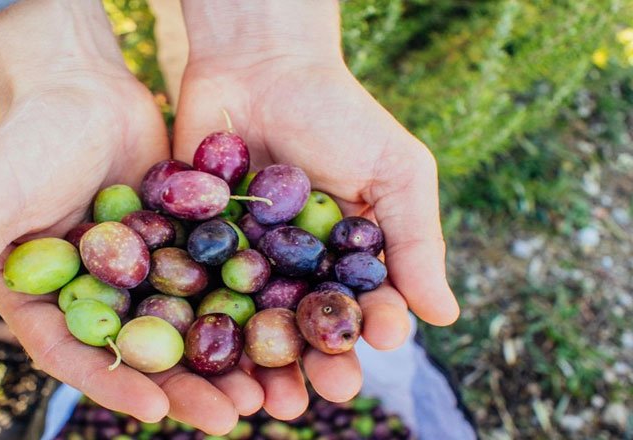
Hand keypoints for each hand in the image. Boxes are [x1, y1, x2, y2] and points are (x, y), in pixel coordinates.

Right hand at [0, 0, 260, 433]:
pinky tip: (283, 325)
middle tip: (231, 416)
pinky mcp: (179, 244)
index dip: (116, 385)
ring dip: (224, 359)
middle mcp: (94, 295)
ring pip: (185, 325)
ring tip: (269, 390)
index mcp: (43, 301)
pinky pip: (214, 281)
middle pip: (142, 353)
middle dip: (185, 387)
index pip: (79, 356)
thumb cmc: (24, 141)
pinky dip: (244, 305)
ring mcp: (141, 272)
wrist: (81, 83)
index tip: (160, 411)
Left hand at [174, 0, 459, 418]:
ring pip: (248, 327)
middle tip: (313, 394)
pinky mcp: (194, 249)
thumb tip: (446, 317)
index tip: (374, 348)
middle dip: (310, 364)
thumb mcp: (395, 171)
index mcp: (344, 261)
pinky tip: (205, 354)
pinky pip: (197, 294)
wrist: (257, 65)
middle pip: (301, 329)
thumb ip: (416, 241)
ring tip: (258, 401)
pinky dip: (200, 326)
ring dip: (255, 366)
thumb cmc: (338, 113)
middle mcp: (294, 271)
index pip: (359, 307)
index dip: (368, 331)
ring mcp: (242, 264)